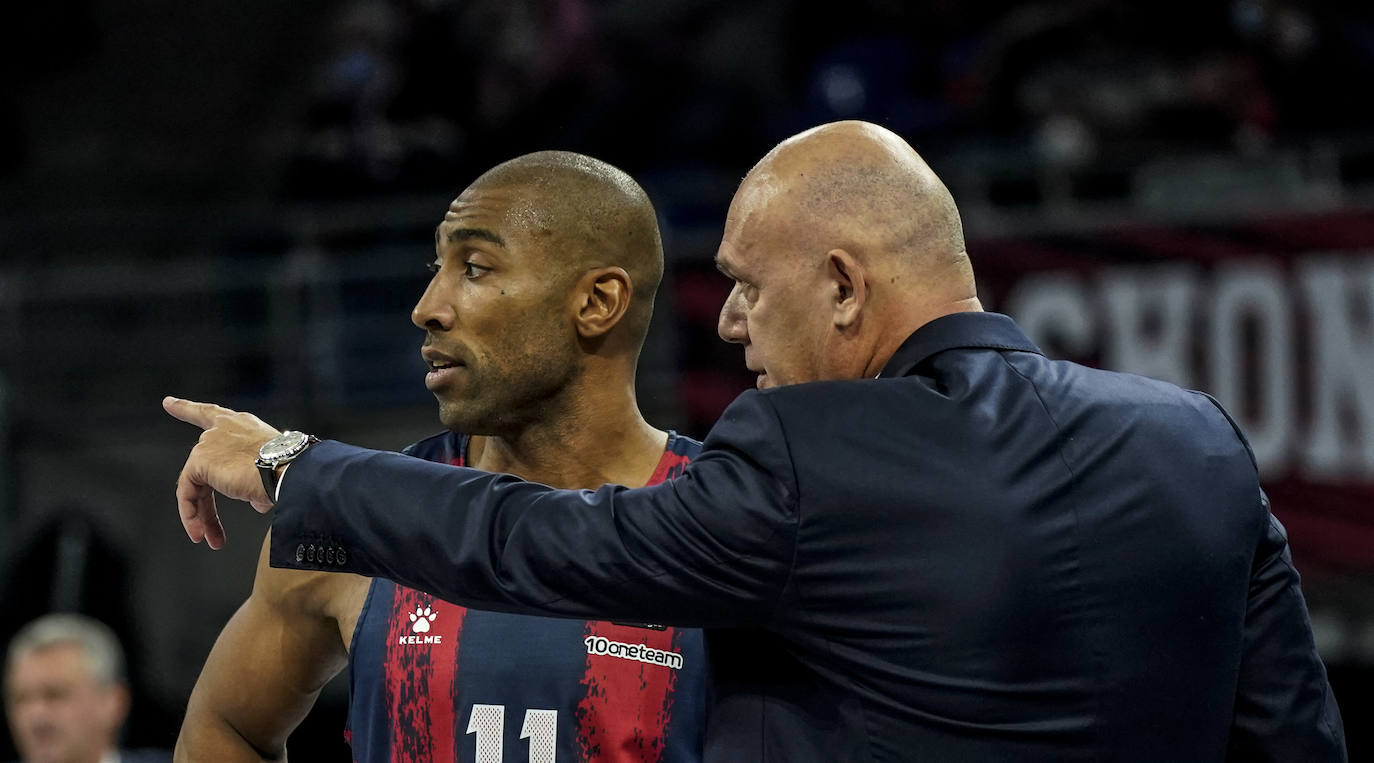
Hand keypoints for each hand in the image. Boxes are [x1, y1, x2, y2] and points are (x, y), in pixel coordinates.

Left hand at [163, 396, 280, 548]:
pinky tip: (201, 532)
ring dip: (202, 515)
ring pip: (195, 484)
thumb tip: (256, 500)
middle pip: (201, 465)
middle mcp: (222, 429)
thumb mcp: (272, 472)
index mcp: (243, 426)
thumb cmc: (291, 469)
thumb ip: (258, 482)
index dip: (186, 408)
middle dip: (201, 504)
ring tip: (209, 539)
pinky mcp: (200, 460)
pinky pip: (188, 493)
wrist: (289, 468)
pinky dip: (192, 515)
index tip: (168, 403)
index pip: (210, 414)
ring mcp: (208, 444)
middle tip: (207, 532)